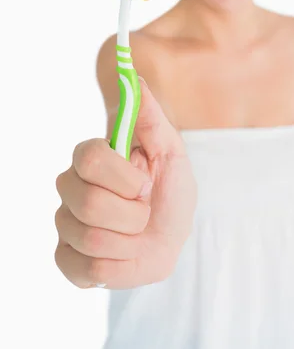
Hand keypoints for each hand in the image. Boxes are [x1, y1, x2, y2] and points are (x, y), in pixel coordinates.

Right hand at [54, 77, 197, 288]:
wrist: (172, 235)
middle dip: (133, 213)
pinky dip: (119, 265)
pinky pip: (87, 270)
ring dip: (131, 240)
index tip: (145, 184)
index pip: (88, 158)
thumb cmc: (170, 191)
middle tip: (144, 211)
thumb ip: (151, 117)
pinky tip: (124, 254)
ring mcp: (66, 226)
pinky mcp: (68, 261)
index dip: (124, 177)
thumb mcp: (171, 152)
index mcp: (92, 159)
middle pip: (89, 203)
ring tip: (136, 233)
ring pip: (91, 239)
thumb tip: (136, 77)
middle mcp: (71, 189)